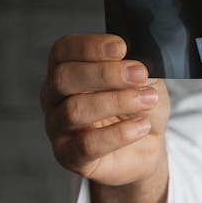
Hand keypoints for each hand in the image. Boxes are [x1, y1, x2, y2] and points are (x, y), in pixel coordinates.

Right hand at [40, 34, 169, 187]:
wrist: (146, 145)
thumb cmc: (138, 106)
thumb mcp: (143, 79)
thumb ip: (133, 66)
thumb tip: (133, 60)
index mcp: (67, 68)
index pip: (63, 49)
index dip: (90, 46)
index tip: (121, 47)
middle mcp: (54, 96)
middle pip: (64, 77)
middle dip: (105, 73)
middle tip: (139, 74)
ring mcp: (57, 127)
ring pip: (75, 110)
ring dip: (117, 101)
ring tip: (147, 100)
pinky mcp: (69, 156)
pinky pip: (87, 144)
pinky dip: (119, 133)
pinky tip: (141, 126)